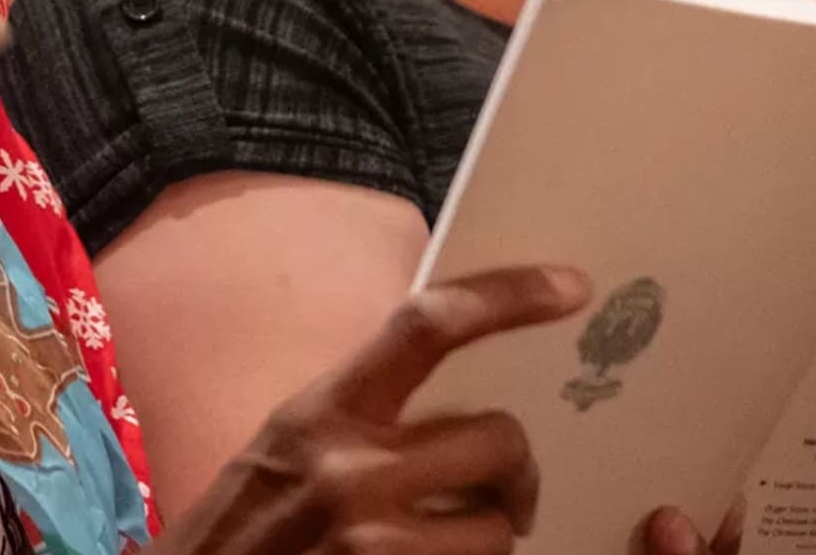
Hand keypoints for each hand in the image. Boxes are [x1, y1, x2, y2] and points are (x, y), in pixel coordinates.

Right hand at [157, 265, 583, 554]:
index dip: (507, 296)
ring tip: (453, 542)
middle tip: (507, 490)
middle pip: (497, 438)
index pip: (427, 327)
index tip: (569, 287)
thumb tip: (459, 383)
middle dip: (516, 470)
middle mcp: (349, 469)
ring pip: (499, 525)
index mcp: (323, 409)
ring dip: (491, 535)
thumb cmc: (247, 524)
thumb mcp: (290, 444)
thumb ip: (363, 411)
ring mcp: (372, 541)